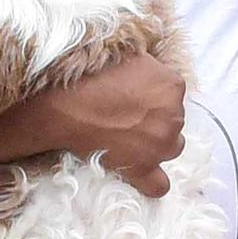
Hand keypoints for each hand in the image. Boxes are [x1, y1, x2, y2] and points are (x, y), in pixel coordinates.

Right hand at [0, 51, 184, 193]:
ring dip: (156, 144)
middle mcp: (174, 115)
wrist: (64, 104)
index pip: (173, 92)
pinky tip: (143, 177)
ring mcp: (159, 145)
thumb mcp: (127, 54)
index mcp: (173, 84)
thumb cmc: (90, 74)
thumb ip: (147, 63)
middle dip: (155, 119)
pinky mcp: (141, 168)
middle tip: (127, 115)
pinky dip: (152, 182)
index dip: (153, 95)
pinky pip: (159, 184)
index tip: (133, 95)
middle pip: (173, 120)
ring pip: (171, 147)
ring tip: (130, 138)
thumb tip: (150, 63)